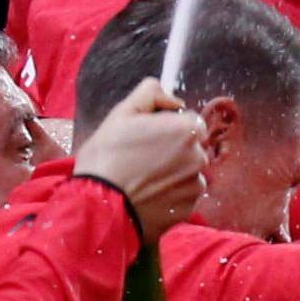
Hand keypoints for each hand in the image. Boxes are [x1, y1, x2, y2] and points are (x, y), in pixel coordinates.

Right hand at [71, 77, 207, 238]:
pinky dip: (170, 193)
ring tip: (142, 176)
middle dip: (172, 148)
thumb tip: (173, 98)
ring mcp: (195, 185)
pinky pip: (183, 193)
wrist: (100, 205)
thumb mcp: (123, 112)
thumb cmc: (108, 156)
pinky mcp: (189, 208)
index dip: (169, 125)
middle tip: (142, 156)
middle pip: (191, 146)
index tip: (150, 134)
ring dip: (172, 171)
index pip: (190, 120)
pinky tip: (147, 192)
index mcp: (187, 130)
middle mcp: (199, 158)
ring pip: (188, 170)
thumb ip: (151, 93)